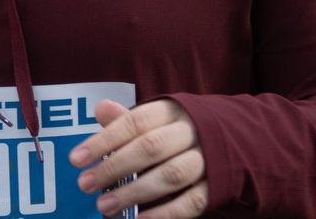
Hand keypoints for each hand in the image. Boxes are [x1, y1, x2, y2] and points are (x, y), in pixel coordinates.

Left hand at [72, 99, 206, 217]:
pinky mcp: (217, 186)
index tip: (76, 159)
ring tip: (105, 206)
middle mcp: (191, 132)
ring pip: (171, 175)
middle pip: (150, 148)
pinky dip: (165, 213)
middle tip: (85, 184)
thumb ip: (128, 118)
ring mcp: (207, 159)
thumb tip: (100, 109)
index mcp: (171, 111)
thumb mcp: (157, 117)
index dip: (103, 140)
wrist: (239, 139)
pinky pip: (191, 202)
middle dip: (114, 167)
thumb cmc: (180, 130)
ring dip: (135, 193)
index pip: (134, 122)